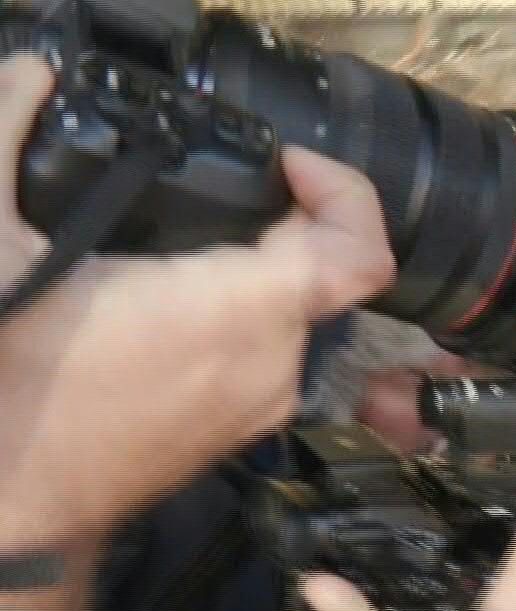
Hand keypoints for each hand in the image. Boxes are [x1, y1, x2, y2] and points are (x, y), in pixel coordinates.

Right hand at [0, 53, 394, 552]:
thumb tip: (28, 80)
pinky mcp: (239, 428)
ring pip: (292, 314)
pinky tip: (168, 300)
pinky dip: (236, 316)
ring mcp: (260, 404)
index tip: (292, 166)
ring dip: (254, 270)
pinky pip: (265, 353)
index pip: (358, 253)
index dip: (346, 193)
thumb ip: (7, 148)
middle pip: (320, 273)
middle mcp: (271, 364)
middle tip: (225, 187)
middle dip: (282, 220)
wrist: (4, 502)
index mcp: (236, 314)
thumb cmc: (9, 389)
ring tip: (184, 241)